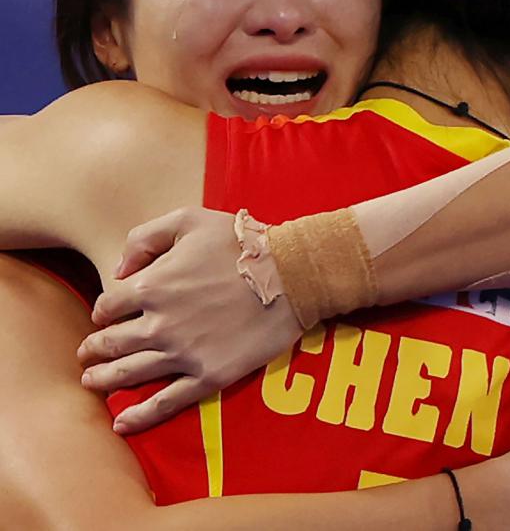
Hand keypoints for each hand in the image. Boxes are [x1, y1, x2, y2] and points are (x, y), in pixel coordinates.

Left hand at [77, 207, 301, 433]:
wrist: (291, 275)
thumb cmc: (240, 242)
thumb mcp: (188, 219)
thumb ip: (144, 237)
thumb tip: (119, 270)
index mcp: (152, 285)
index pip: (107, 305)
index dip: (102, 311)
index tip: (105, 316)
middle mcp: (160, 324)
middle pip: (111, 344)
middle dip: (93, 349)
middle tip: (86, 354)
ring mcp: (183, 354)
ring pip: (130, 374)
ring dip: (104, 380)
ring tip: (92, 383)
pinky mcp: (208, 376)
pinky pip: (166, 403)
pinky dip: (139, 415)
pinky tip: (122, 422)